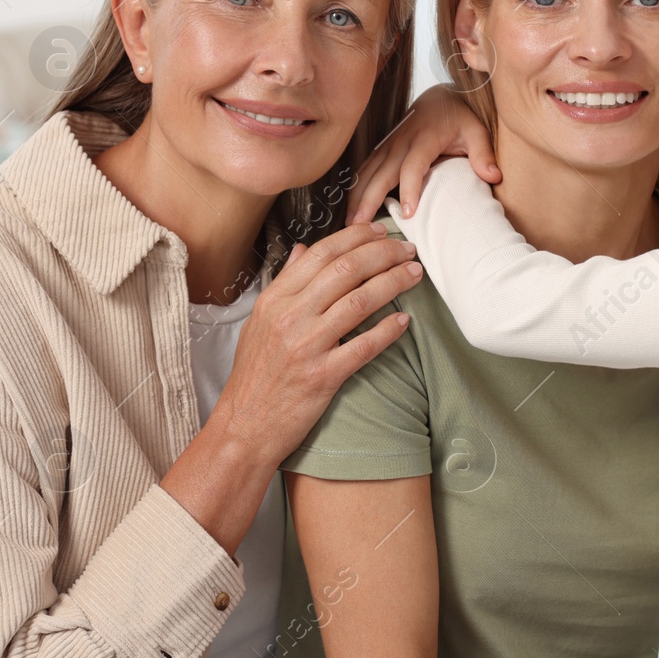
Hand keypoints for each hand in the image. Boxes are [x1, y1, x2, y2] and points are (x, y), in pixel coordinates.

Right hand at [163, 222, 423, 554]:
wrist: (244, 426)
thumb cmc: (255, 375)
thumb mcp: (259, 322)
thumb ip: (285, 284)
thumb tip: (304, 250)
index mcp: (274, 299)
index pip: (321, 253)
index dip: (356, 236)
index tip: (379, 231)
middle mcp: (289, 317)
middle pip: (346, 270)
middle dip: (383, 253)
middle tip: (407, 249)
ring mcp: (306, 346)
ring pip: (359, 301)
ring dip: (394, 283)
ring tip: (414, 274)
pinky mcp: (323, 377)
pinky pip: (364, 347)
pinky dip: (388, 331)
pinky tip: (405, 322)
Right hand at [345, 86, 498, 224]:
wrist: (441, 96)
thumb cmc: (460, 117)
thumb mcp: (477, 131)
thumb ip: (483, 154)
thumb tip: (493, 177)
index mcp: (425, 138)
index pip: (413, 166)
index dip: (410, 189)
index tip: (408, 213)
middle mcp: (402, 141)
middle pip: (382, 172)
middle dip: (369, 199)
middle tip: (361, 225)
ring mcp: (389, 144)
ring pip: (368, 171)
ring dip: (357, 196)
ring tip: (350, 222)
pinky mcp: (383, 147)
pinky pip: (366, 168)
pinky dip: (356, 187)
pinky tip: (351, 206)